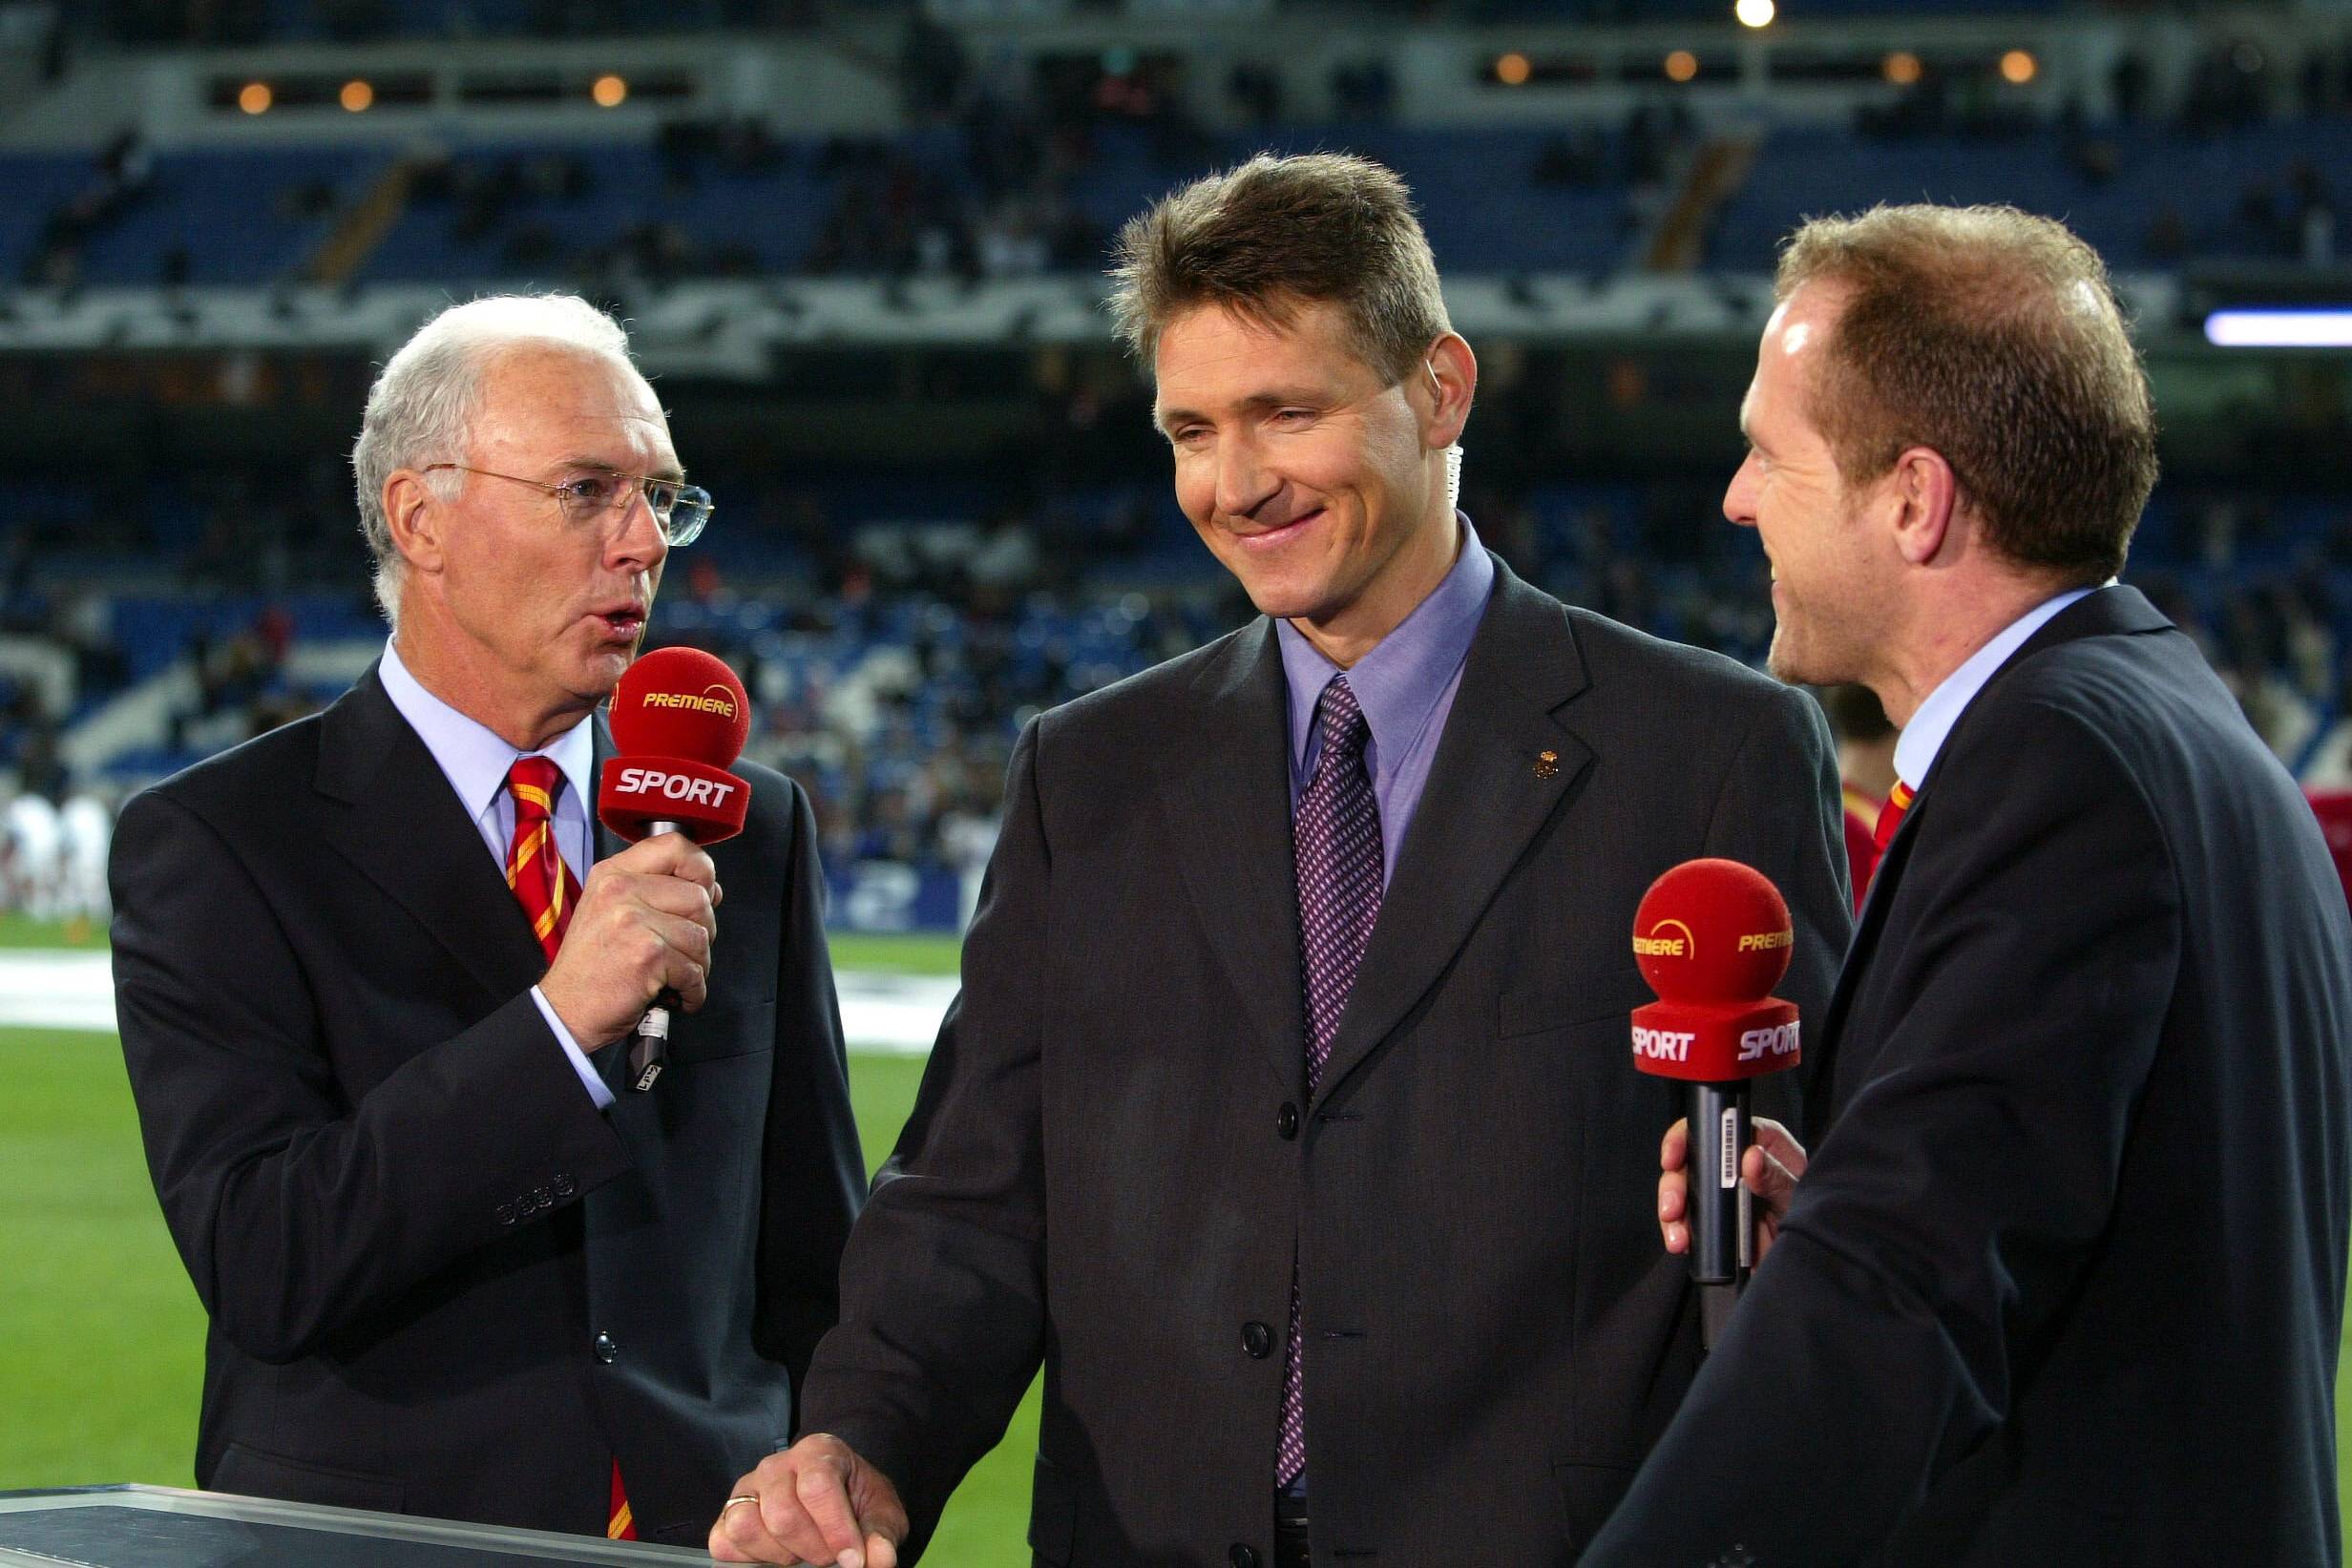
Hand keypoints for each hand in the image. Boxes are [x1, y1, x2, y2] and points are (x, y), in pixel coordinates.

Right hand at [537, 831, 720, 1046]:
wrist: (566, 1011)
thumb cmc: (593, 967)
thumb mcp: (611, 912)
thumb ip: (656, 891)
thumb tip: (711, 889)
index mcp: (613, 874)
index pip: (674, 846)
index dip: (701, 868)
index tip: (704, 892)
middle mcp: (621, 890)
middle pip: (699, 896)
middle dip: (703, 930)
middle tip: (683, 951)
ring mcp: (633, 921)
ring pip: (701, 936)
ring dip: (698, 965)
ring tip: (676, 976)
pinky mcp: (647, 955)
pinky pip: (695, 970)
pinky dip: (693, 991)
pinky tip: (676, 995)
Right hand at [709, 1434, 908, 1567]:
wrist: (839, 1498)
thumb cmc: (857, 1502)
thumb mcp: (881, 1513)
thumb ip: (881, 1534)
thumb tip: (879, 1560)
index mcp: (818, 1451)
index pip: (817, 1487)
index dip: (836, 1529)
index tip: (853, 1559)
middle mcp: (777, 1465)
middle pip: (782, 1515)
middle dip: (812, 1548)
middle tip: (830, 1556)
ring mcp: (747, 1488)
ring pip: (746, 1526)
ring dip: (780, 1554)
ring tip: (803, 1554)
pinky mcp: (728, 1514)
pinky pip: (724, 1541)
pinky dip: (749, 1558)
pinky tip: (776, 1556)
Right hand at [1658, 1115, 1806, 1264]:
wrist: (1816, 1259)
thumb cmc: (1816, 1215)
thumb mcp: (1800, 1195)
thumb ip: (1776, 1177)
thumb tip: (1750, 1157)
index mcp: (1759, 1143)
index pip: (1715, 1128)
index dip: (1687, 1138)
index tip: (1674, 1158)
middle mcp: (1736, 1164)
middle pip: (1691, 1161)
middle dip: (1674, 1184)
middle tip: (1674, 1206)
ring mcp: (1723, 1193)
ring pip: (1683, 1192)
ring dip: (1673, 1213)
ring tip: (1678, 1235)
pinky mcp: (1716, 1220)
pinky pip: (1688, 1221)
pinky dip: (1680, 1232)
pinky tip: (1682, 1242)